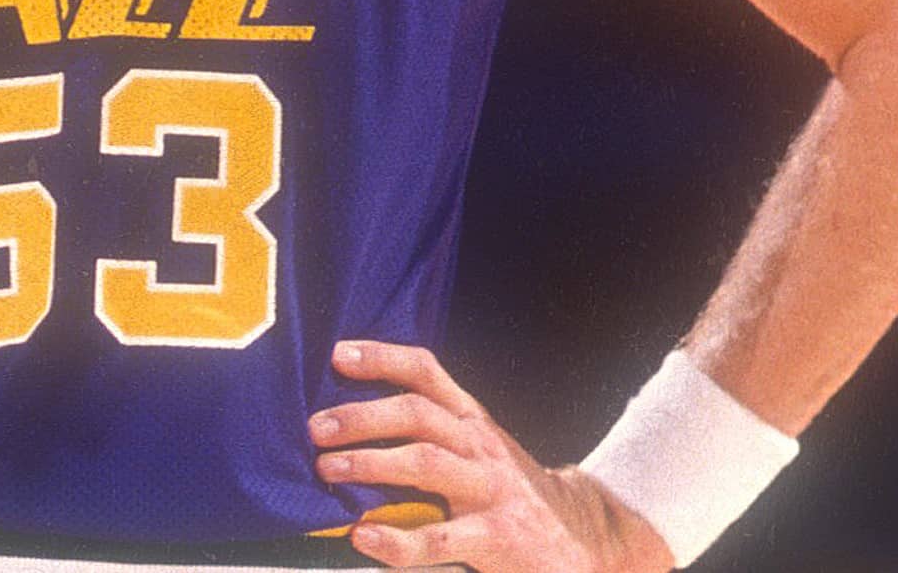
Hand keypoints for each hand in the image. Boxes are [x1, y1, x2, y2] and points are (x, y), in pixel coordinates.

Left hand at [310, 341, 672, 572]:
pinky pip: (439, 539)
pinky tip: (363, 536)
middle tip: (315, 428)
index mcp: (471, 419)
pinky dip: (396, 540)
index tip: (338, 354)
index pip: (426, 372)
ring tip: (327, 469)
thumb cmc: (507, 492)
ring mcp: (491, 490)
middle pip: (418, 414)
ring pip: (425, 463)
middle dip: (362, 416)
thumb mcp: (477, 448)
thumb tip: (352, 417)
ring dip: (370, 463)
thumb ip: (431, 429)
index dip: (382, 358)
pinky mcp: (497, 538)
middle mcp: (480, 446)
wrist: (582, 542)